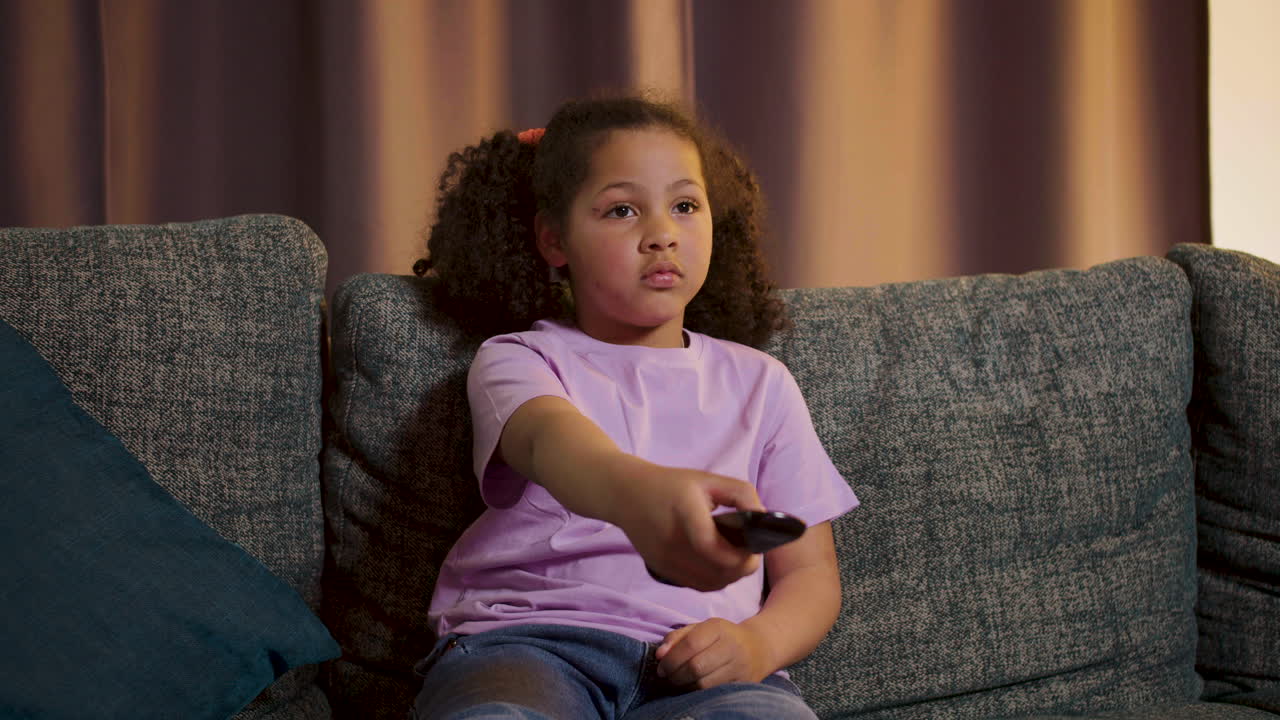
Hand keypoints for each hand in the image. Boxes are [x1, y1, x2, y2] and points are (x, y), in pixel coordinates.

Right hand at [606, 459, 764, 591]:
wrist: (626, 495)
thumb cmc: (672, 484)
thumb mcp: (709, 479)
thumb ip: (741, 494)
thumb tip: (763, 519)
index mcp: (684, 513)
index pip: (713, 547)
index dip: (740, 555)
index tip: (754, 547)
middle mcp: (672, 542)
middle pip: (717, 572)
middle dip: (742, 567)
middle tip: (750, 551)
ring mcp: (665, 560)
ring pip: (710, 584)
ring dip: (730, 575)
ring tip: (736, 556)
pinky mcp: (662, 571)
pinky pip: (698, 585)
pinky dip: (715, 579)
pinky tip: (719, 562)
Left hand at [655, 618, 772, 688]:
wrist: (759, 647)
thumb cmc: (721, 637)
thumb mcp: (700, 628)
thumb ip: (676, 638)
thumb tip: (659, 655)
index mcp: (718, 627)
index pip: (690, 645)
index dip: (671, 659)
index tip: (660, 668)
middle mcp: (732, 646)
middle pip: (696, 667)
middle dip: (675, 675)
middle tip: (667, 677)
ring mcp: (740, 667)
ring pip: (705, 684)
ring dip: (685, 686)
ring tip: (678, 683)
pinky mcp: (744, 684)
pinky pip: (715, 693)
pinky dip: (698, 693)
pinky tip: (692, 688)